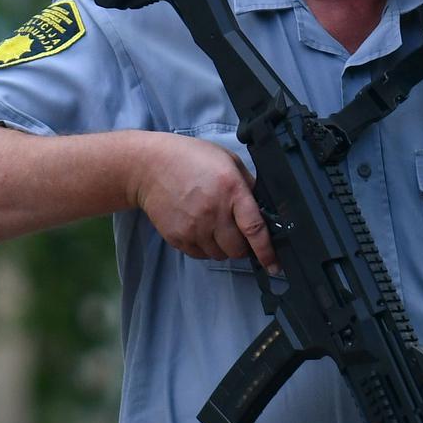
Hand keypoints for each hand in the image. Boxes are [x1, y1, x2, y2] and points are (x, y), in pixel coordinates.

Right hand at [130, 133, 276, 270]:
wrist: (148, 167)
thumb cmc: (190, 159)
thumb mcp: (227, 161)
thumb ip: (247, 186)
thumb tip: (264, 209)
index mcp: (231, 190)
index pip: (254, 229)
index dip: (267, 251)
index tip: (274, 264)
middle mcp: (213, 212)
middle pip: (238, 249)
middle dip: (243, 246)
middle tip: (236, 231)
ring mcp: (194, 227)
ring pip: (220, 255)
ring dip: (223, 247)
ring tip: (213, 224)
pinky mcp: (178, 237)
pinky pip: (201, 255)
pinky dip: (205, 247)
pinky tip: (199, 227)